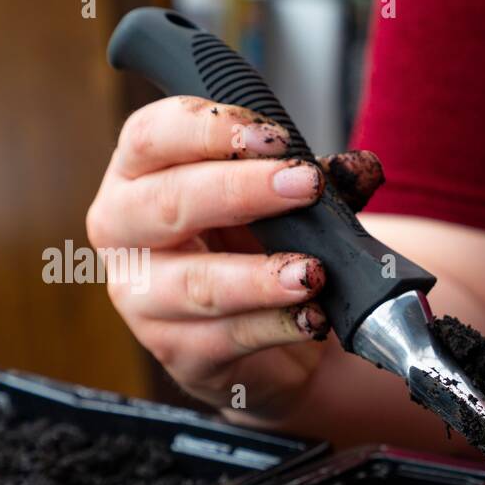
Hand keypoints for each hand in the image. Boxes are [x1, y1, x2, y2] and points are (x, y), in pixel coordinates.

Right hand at [86, 95, 382, 418]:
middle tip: (305, 184)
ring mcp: (142, 298)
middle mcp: (123, 232)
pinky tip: (312, 317)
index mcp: (137, 174)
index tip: (274, 137)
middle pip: (169, 203)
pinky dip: (277, 326)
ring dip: (261, 277)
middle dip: (243, 190)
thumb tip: (360, 167)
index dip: (210, 130)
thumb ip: (314, 177)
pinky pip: (227, 338)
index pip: (152, 136)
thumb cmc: (255, 246)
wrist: (266, 336)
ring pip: (197, 283)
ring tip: (313, 272)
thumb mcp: (280, 201)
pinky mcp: (177, 353)